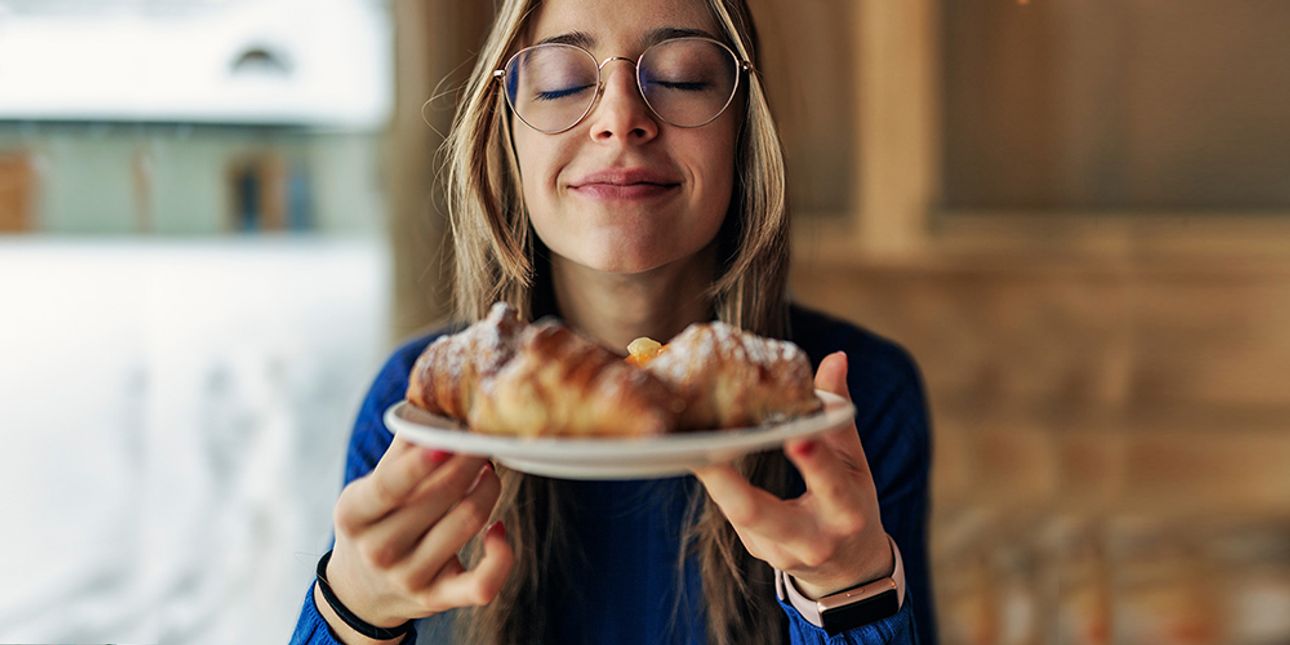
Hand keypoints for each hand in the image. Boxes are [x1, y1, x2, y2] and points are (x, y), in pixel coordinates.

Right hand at [317, 437, 512, 643]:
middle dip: (470, 464)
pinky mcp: (438, 599)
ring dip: (489, 489)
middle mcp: (379, 550)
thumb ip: (400, 451)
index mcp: (354, 515)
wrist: (362, 592)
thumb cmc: (373, 524)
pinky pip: (482, 583)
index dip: (420, 463)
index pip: (389, 486)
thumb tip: (433, 405)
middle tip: (481, 443)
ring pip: (467, 524)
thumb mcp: (368, 489)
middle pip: (440, 499)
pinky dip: (501, 555)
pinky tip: (499, 529)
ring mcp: (409, 578)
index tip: (449, 441)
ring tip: (489, 472)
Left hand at [691, 351, 891, 598]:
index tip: (796, 435)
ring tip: (687, 443)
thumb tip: (836, 358)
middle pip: (763, 515)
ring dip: (714, 480)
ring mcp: (778, 552)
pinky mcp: (756, 551)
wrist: (848, 569)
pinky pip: (732, 513)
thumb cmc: (851, 504)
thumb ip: (839, 414)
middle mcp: (812, 540)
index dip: (813, 461)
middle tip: (704, 451)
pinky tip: (699, 454)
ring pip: (738, 516)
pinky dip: (718, 483)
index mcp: (846, 512)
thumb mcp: (854, 463)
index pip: (830, 483)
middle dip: (732, 487)